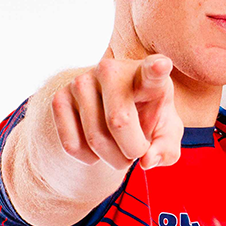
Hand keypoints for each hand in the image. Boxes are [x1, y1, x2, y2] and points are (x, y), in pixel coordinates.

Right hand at [48, 53, 183, 170]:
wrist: (110, 109)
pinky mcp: (59, 98)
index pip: (151, 70)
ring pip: (95, 139)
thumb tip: (147, 160)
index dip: (156, 69)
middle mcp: (110, 70)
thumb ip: (166, 150)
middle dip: (131, 151)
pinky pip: (72, 146)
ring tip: (120, 150)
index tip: (161, 66)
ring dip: (112, 159)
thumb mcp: (164, 133)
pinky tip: (97, 147)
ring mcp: (81, 81)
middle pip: (119, 122)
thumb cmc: (145, 119)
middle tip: (137, 151)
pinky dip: (89, 159)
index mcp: (145, 75)